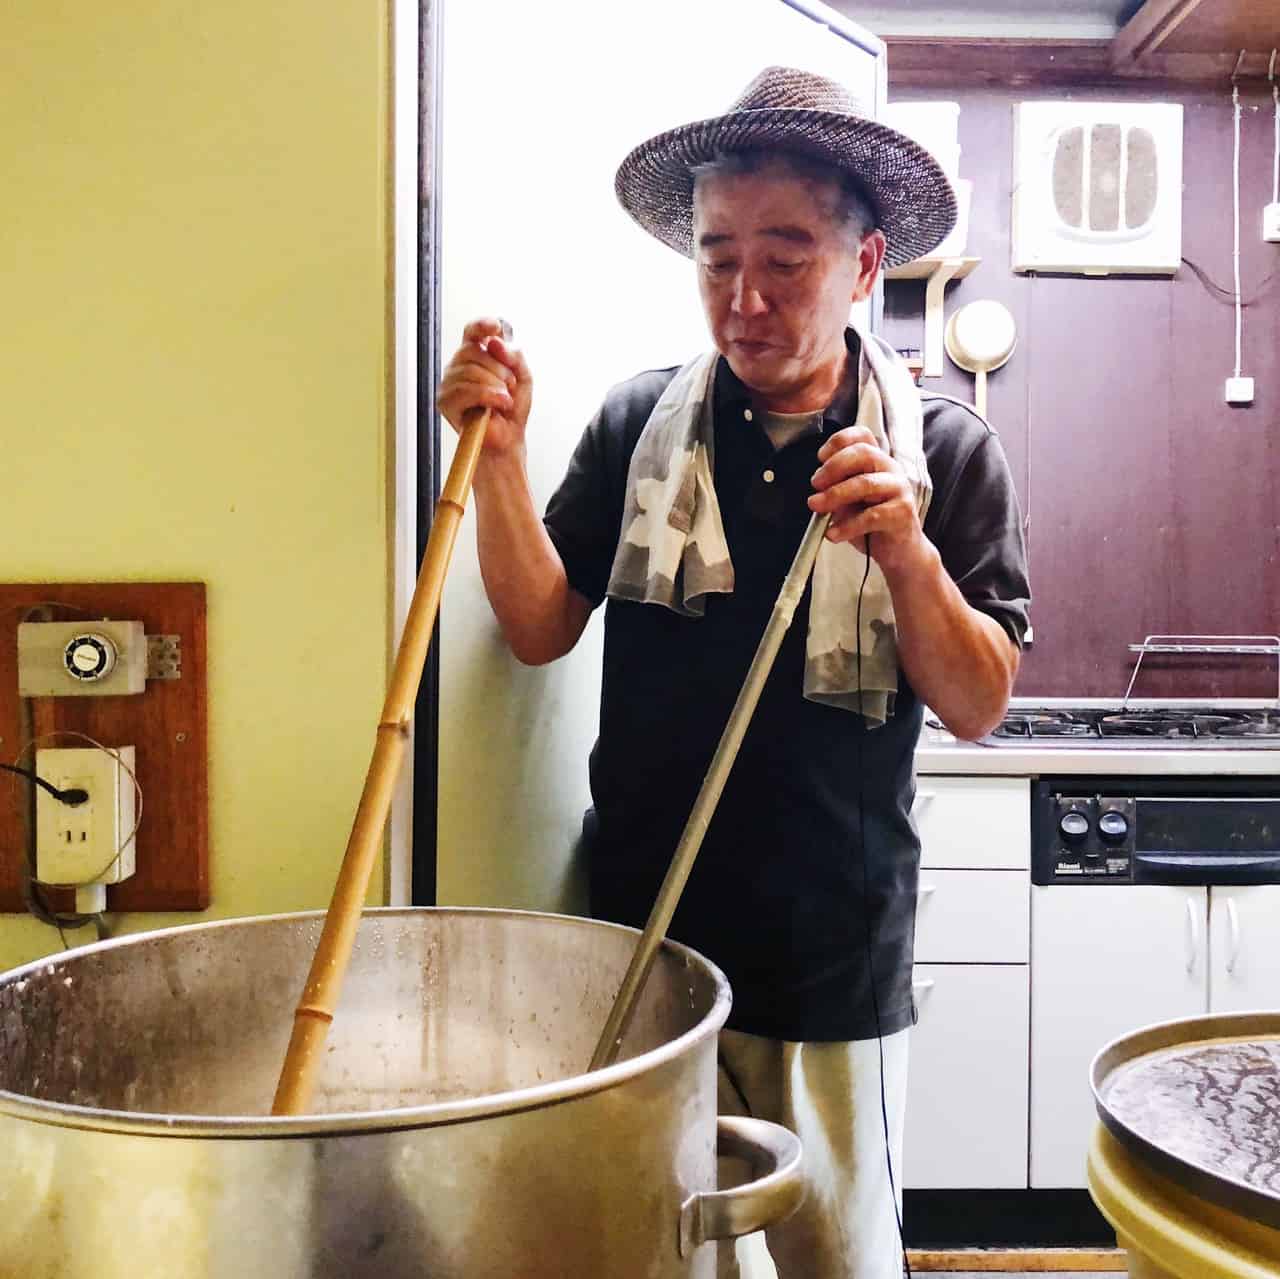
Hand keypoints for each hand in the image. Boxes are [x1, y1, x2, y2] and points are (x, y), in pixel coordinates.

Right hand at [438, 317, 531, 455]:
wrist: (508, 439)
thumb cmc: (511, 410)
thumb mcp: (522, 377)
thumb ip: (514, 355)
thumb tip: (495, 341)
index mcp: (476, 357)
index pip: (472, 332)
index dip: (482, 325)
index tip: (496, 327)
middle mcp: (459, 367)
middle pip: (473, 351)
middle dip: (498, 368)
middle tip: (509, 386)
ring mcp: (449, 384)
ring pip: (470, 370)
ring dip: (495, 386)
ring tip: (504, 400)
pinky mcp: (445, 402)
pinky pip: (466, 390)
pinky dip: (488, 397)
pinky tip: (499, 405)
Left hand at [808, 426, 929, 578]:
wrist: (898, 551)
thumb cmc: (871, 524)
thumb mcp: (848, 502)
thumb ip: (836, 489)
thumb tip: (818, 487)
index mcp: (877, 461)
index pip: (862, 435)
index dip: (839, 441)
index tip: (820, 458)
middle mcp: (891, 469)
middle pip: (863, 453)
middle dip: (834, 466)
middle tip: (815, 483)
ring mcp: (899, 489)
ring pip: (865, 483)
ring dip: (835, 495)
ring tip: (816, 507)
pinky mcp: (902, 513)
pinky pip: (871, 516)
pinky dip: (847, 526)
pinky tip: (832, 534)